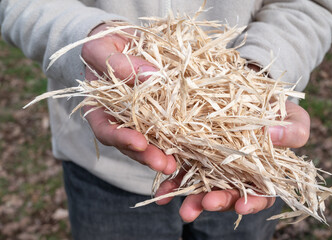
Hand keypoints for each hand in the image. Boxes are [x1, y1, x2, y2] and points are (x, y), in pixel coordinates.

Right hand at [81, 24, 176, 174]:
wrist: (120, 40)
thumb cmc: (103, 44)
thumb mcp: (101, 48)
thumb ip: (119, 64)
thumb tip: (151, 77)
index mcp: (99, 108)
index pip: (105, 130)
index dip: (121, 139)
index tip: (139, 143)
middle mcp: (119, 118)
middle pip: (130, 144)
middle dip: (147, 156)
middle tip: (164, 164)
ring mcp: (140, 117)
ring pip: (150, 141)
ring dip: (164, 153)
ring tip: (177, 163)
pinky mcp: (159, 112)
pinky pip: (167, 127)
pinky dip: (177, 137)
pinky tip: (188, 145)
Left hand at [156, 100, 309, 221]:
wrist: (249, 92)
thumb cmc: (277, 109)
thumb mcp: (292, 116)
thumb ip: (293, 130)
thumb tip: (274, 137)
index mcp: (263, 171)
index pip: (261, 194)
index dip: (253, 202)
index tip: (243, 206)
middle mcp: (236, 172)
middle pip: (227, 193)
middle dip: (215, 201)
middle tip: (203, 204)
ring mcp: (213, 163)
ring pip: (201, 185)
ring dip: (188, 196)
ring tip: (175, 201)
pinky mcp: (193, 151)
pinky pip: (182, 167)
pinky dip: (172, 179)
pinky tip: (162, 187)